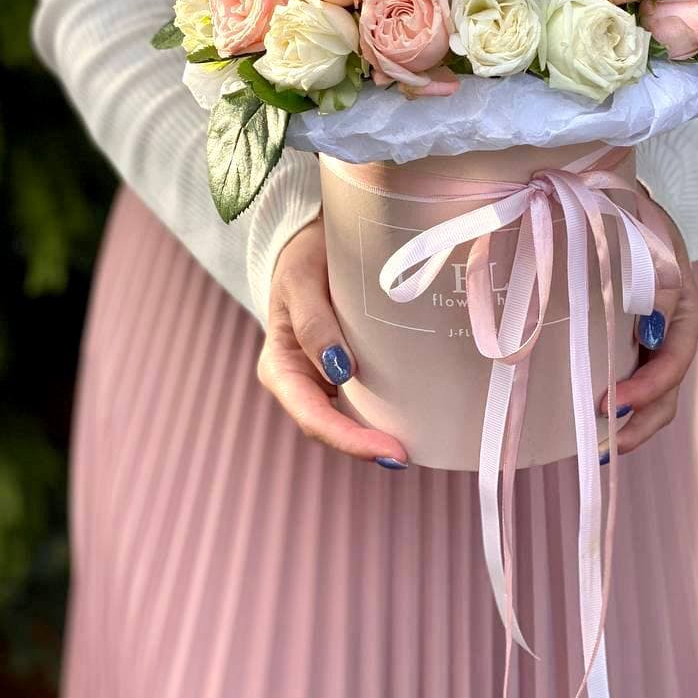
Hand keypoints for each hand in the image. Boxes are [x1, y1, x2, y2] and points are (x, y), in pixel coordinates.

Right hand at [257, 216, 408, 464]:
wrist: (315, 242)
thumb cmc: (302, 259)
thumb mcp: (300, 282)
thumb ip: (313, 322)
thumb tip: (339, 370)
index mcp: (280, 367)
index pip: (312, 416)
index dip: (347, 439)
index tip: (387, 449)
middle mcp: (302, 380)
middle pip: (331, 426)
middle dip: (364, 445)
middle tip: (405, 455)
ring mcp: (324, 377)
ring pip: (349, 417)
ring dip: (377, 434)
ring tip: (416, 445)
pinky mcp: (349, 368)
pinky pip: (366, 396)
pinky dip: (386, 410)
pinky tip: (415, 416)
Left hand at [598, 218, 697, 457]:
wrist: (625, 204)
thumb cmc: (636, 218)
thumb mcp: (652, 241)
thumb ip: (660, 286)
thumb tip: (654, 335)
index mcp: (688, 310)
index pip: (674, 361)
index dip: (647, 388)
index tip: (611, 401)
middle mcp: (677, 335)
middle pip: (668, 393)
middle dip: (639, 422)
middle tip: (604, 444)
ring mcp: (657, 344)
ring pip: (655, 398)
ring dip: (630, 424)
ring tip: (598, 447)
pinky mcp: (636, 346)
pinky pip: (635, 384)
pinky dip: (620, 406)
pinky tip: (592, 424)